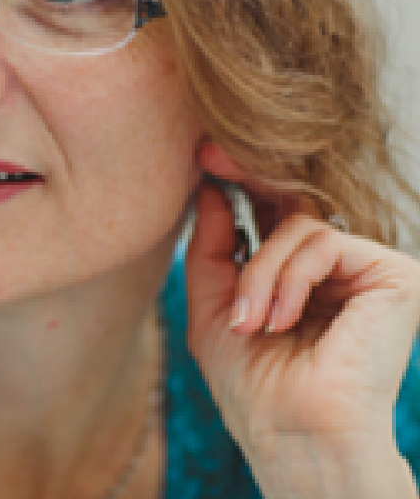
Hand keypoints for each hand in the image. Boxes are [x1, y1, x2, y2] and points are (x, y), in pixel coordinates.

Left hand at [185, 142, 419, 497]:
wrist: (295, 436)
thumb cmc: (252, 385)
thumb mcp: (212, 307)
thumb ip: (211, 248)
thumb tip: (209, 189)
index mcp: (297, 278)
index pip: (270, 214)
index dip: (238, 183)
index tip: (202, 156)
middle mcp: (334, 269)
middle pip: (289, 200)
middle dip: (245, 178)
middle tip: (210, 157)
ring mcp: (363, 270)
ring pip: (295, 225)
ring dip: (259, 272)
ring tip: (250, 321)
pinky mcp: (390, 273)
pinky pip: (320, 240)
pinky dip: (287, 277)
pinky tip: (280, 319)